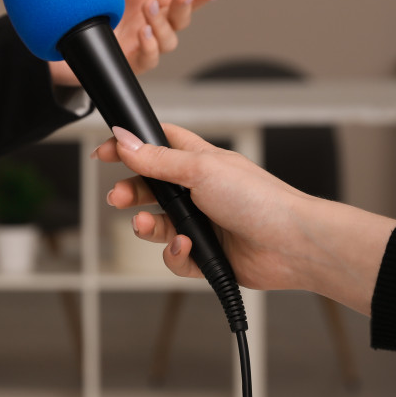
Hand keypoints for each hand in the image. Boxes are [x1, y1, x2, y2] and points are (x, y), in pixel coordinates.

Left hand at [48, 0, 220, 86]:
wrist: (56, 33)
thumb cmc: (82, 4)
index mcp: (151, 0)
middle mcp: (150, 23)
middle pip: (181, 20)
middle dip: (185, 7)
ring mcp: (142, 44)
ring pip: (169, 40)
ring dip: (163, 25)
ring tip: (149, 12)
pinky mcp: (129, 62)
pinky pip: (150, 59)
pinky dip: (150, 47)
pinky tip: (143, 34)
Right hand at [95, 123, 395, 315]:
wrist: (291, 244)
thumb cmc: (259, 198)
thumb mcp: (199, 169)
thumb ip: (157, 159)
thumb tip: (123, 140)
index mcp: (198, 161)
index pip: (156, 145)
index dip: (129, 146)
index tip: (104, 152)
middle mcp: (198, 191)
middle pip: (148, 188)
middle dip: (129, 193)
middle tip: (116, 198)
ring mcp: (202, 223)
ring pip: (156, 226)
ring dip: (146, 227)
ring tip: (145, 226)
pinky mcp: (206, 254)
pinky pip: (174, 256)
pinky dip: (176, 253)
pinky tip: (188, 247)